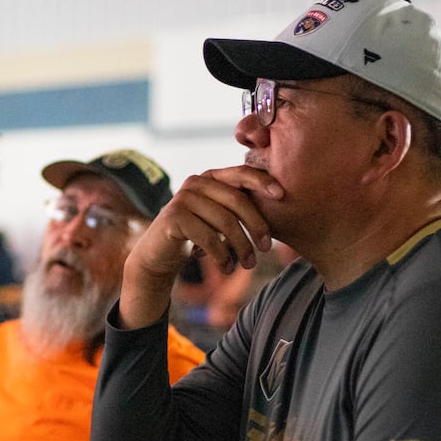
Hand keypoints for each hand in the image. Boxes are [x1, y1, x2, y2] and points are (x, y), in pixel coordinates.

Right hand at [119, 165, 281, 328]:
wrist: (158, 255)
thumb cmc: (196, 236)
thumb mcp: (218, 218)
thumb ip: (238, 207)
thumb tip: (279, 203)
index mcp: (210, 177)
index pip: (241, 173)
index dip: (263, 182)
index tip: (282, 196)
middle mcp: (195, 183)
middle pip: (237, 200)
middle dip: (256, 225)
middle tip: (266, 248)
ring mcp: (182, 198)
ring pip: (225, 222)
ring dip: (241, 246)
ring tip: (249, 264)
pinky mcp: (173, 218)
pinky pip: (208, 237)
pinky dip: (222, 256)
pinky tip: (226, 268)